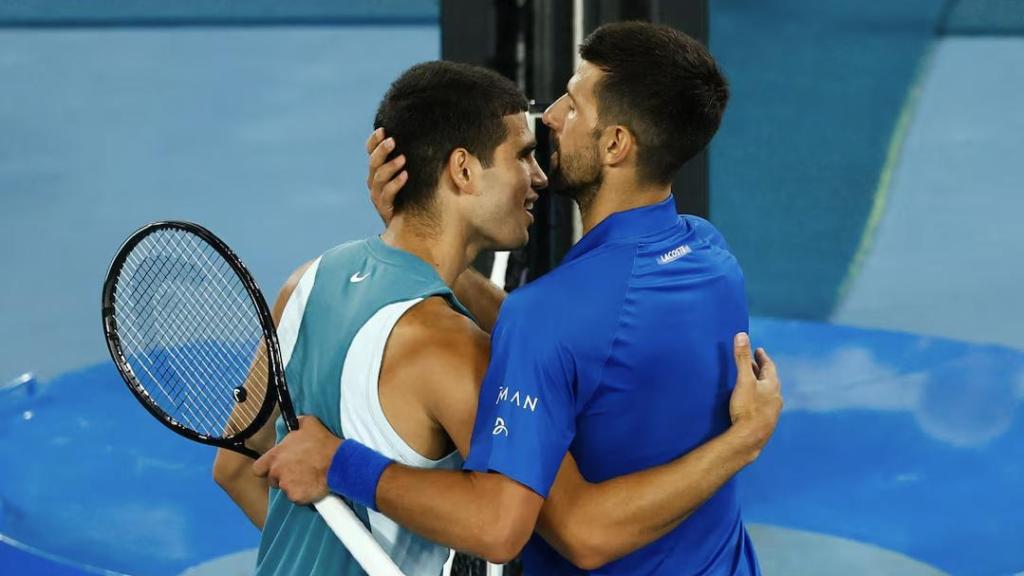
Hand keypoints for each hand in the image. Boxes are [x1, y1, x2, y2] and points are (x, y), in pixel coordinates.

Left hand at [252, 415, 341, 504]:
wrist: (338, 463)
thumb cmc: (323, 444)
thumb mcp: (309, 424)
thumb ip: (297, 423)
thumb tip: (295, 422)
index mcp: (276, 456)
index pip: (258, 468)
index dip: (265, 469)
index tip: (274, 468)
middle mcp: (277, 472)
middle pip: (273, 480)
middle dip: (283, 477)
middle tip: (298, 472)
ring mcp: (286, 486)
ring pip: (286, 489)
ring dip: (294, 485)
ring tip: (309, 478)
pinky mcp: (296, 497)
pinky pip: (297, 498)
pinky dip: (304, 494)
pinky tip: (313, 486)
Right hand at [365, 127, 407, 225]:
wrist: (412, 226)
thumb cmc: (416, 195)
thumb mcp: (415, 176)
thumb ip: (416, 160)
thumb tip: (433, 140)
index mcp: (379, 170)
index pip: (371, 152)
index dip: (373, 141)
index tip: (382, 130)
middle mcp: (375, 182)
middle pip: (373, 163)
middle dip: (381, 150)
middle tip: (392, 141)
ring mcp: (378, 196)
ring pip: (378, 178)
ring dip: (389, 166)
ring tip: (402, 159)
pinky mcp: (384, 208)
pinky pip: (386, 194)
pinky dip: (395, 184)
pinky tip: (405, 176)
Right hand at [728, 333, 782, 457]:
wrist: (750, 438)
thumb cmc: (748, 408)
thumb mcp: (743, 380)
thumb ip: (742, 358)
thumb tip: (742, 335)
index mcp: (772, 385)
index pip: (769, 367)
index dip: (763, 357)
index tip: (758, 350)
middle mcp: (776, 397)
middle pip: (769, 380)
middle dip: (760, 370)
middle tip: (752, 363)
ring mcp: (772, 411)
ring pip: (768, 393)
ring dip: (760, 385)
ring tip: (751, 382)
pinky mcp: (766, 423)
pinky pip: (764, 405)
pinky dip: (758, 398)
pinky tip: (752, 403)